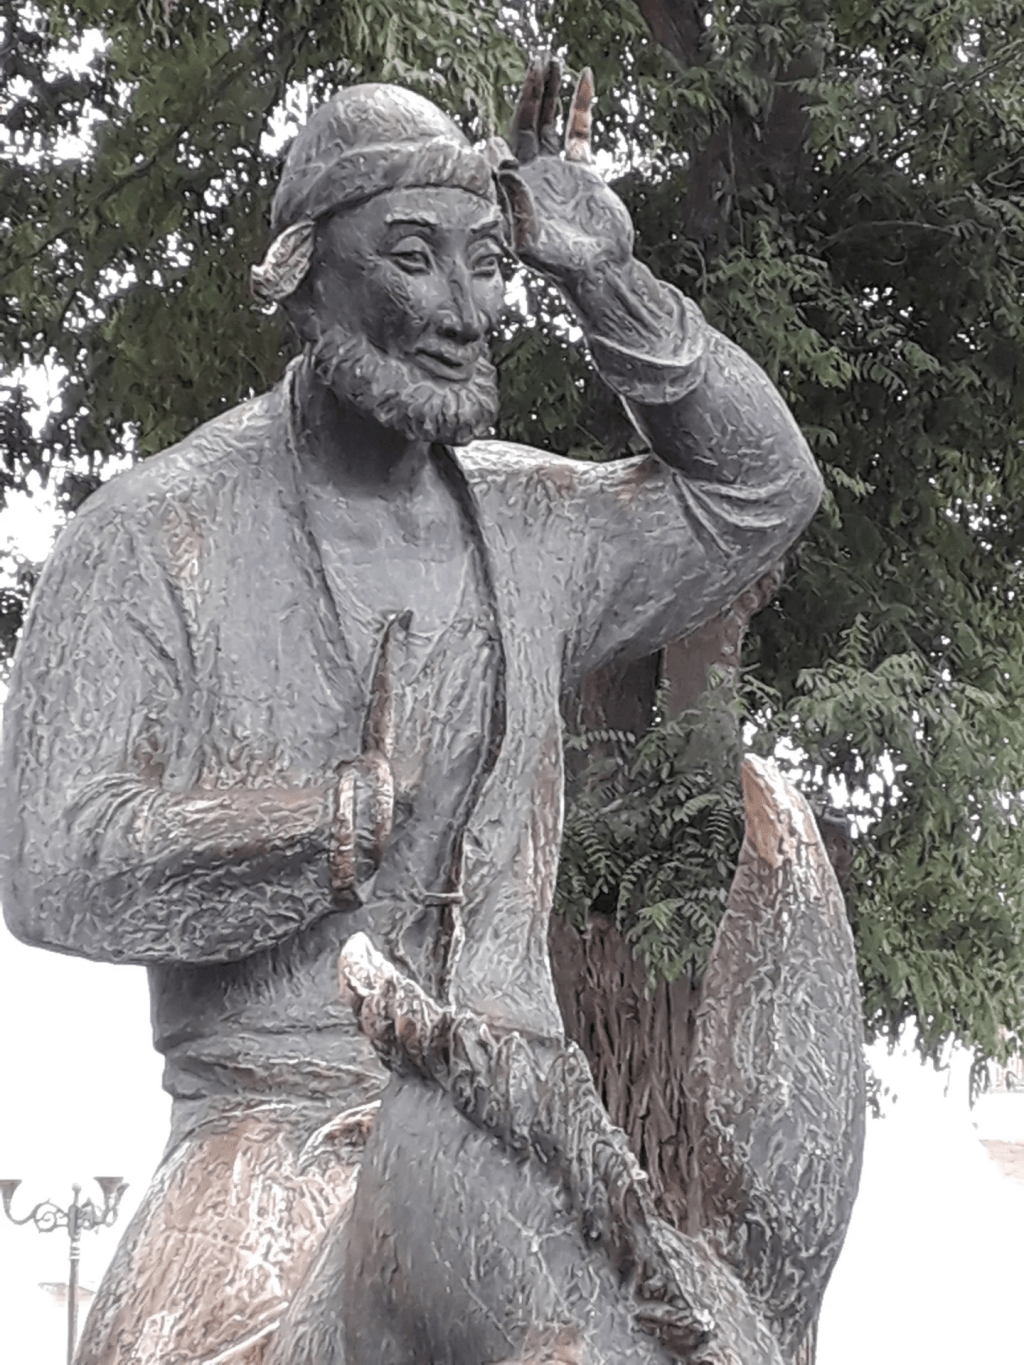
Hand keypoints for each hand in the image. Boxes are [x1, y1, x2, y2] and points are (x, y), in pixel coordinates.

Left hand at [497, 55, 634, 289]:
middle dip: (530, 95)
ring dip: (550, 92)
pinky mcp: (582, 169)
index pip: (501, 151)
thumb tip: (503, 165)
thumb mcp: (530, 242)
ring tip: (551, 61)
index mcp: (514, 190)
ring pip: (550, 121)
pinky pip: (579, 129)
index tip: (510, 113)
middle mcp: (532, 175)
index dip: (502, 128)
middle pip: (526, 124)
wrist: (600, 270)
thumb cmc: (561, 266)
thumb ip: (516, 206)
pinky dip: (581, 104)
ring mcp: (557, 169)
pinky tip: (584, 77)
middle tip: (536, 64)